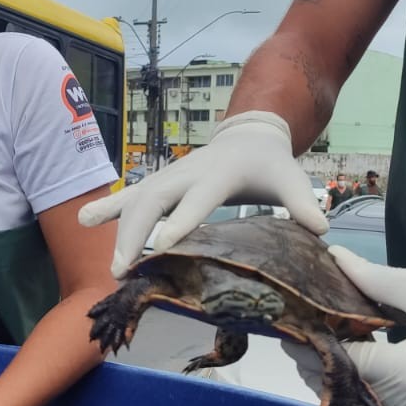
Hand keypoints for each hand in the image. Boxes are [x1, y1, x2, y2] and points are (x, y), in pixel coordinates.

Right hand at [77, 111, 325, 276]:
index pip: (198, 200)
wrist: (251, 135)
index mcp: (220, 174)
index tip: (163, 247)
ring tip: (112, 268)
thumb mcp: (292, 180)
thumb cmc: (272, 164)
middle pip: (155, 200)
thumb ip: (303, 203)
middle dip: (137, 233)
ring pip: (137, 199)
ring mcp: (170, 175)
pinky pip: (130, 194)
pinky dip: (108, 207)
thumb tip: (321, 229)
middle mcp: (188, 172)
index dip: (181, 221)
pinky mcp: (160, 181)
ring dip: (120, 230)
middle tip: (125, 270)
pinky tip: (83, 219)